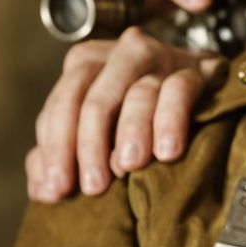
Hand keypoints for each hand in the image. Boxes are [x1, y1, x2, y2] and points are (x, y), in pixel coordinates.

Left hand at [25, 0, 222, 201]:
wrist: (203, 92)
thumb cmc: (139, 117)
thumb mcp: (96, 132)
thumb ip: (64, 154)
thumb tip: (42, 191)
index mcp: (86, 63)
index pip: (63, 104)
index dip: (56, 148)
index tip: (58, 189)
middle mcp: (119, 55)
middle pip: (95, 99)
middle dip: (90, 146)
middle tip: (93, 187)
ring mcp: (159, 59)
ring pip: (138, 94)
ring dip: (131, 132)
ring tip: (128, 167)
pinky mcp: (195, 70)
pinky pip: (179, 91)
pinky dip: (171, 121)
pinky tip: (167, 152)